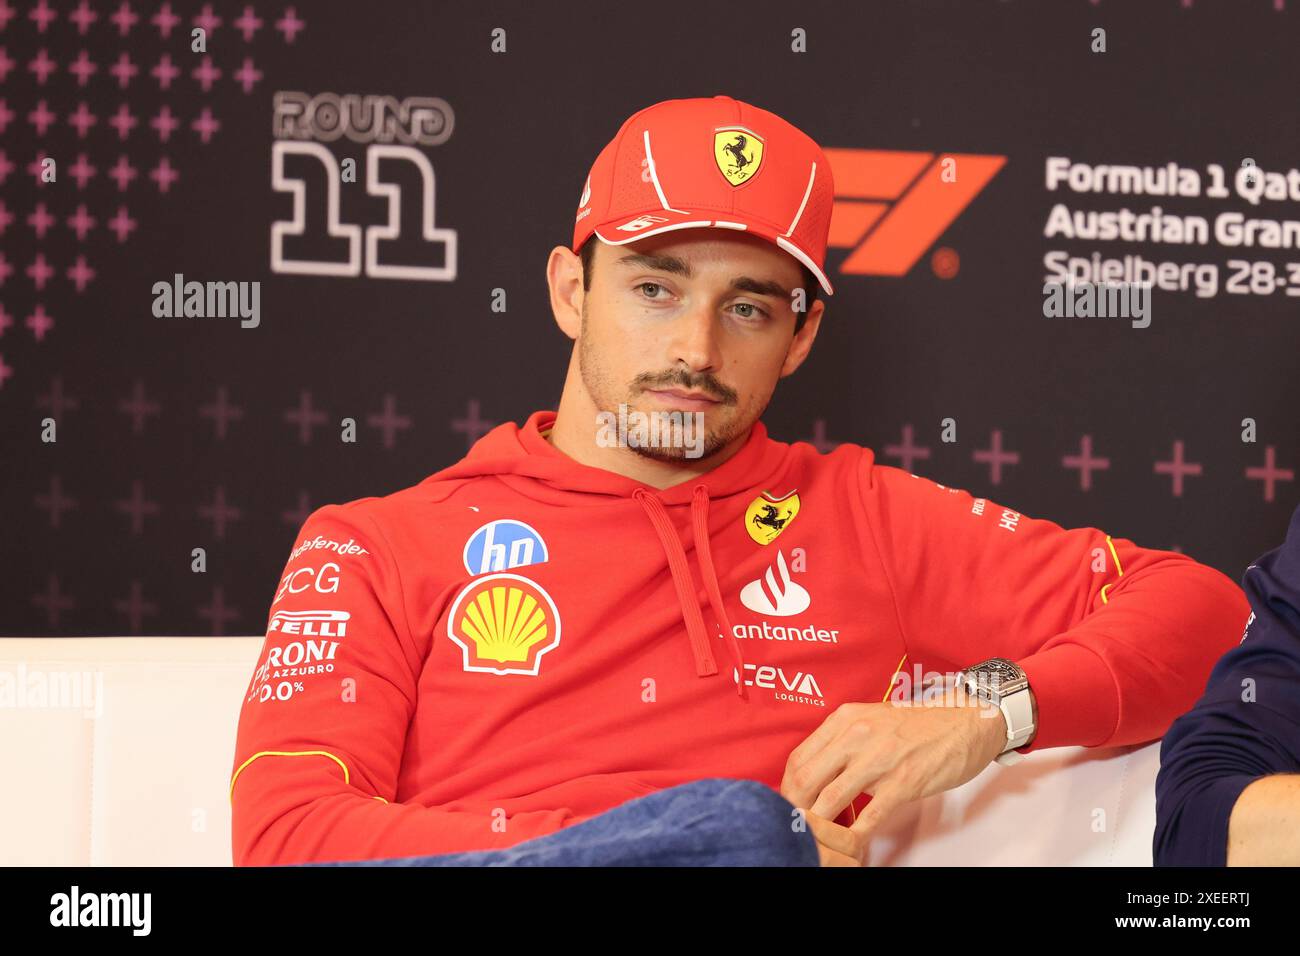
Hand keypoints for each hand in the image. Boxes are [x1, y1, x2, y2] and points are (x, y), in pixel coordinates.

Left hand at [781, 694, 1009, 858]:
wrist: (966, 720)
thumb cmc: (917, 725)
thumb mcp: (870, 721)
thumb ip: (842, 743)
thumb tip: (815, 775)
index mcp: (844, 719)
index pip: (798, 759)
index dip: (787, 789)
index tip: (790, 806)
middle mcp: (856, 735)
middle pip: (805, 780)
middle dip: (796, 810)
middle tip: (799, 828)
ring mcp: (879, 759)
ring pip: (830, 800)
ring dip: (821, 827)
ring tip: (821, 840)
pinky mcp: (903, 782)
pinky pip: (869, 817)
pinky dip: (855, 837)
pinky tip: (853, 846)